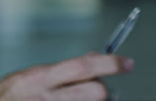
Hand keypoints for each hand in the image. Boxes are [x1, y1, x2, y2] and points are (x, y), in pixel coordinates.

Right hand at [0, 53, 133, 100]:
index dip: (110, 64)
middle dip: (103, 91)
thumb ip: (59, 70)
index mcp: (39, 79)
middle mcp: (45, 98)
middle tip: (100, 92)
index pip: (83, 66)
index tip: (127, 64)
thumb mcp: (28, 78)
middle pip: (96, 92)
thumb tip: (93, 58)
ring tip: (83, 99)